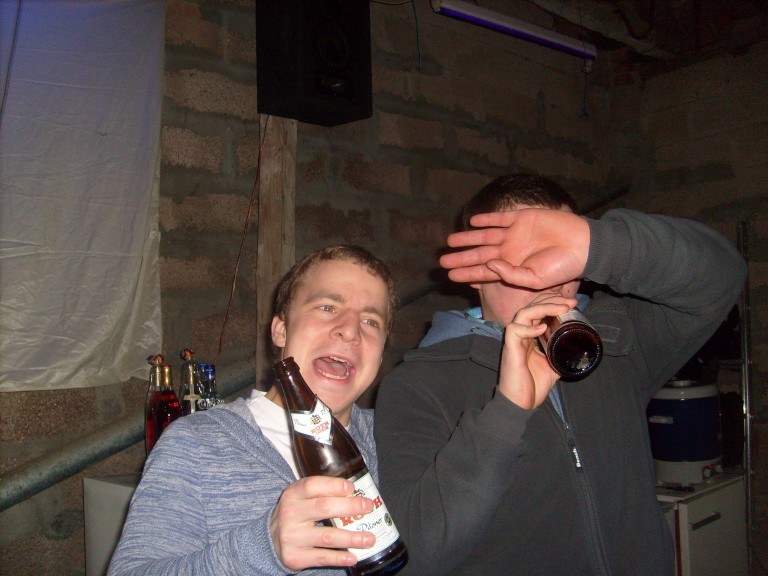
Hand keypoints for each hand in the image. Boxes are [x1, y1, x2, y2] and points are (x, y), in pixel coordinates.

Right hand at [270, 476, 374, 570]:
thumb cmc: (296, 514)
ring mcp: (291, 537)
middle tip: (369, 507)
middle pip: (323, 507)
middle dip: (350, 507)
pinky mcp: (294, 557)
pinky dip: (339, 557)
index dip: (333, 485)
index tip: (352, 488)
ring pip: (326, 536)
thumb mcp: (300, 498)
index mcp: (292, 494)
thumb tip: (357, 494)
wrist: (271, 539)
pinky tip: (353, 556)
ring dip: (351, 538)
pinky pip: (321, 558)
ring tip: (369, 538)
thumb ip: (321, 493)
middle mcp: (289, 514)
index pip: (312, 485)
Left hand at [439, 209, 589, 288]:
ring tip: (450, 242)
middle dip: (461, 258)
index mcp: (512, 267)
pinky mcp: (522, 218)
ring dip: (467, 238)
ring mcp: (515, 234)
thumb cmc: (562, 267)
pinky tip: (472, 222)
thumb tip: (490, 265)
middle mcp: (510, 251)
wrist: (584, 246)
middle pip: (480, 254)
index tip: (450, 276)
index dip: (467, 273)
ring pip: (485, 236)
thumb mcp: (535, 279)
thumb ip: (511, 274)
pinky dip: (486, 219)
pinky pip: (500, 218)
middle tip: (442, 261)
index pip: (484, 271)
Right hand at [497, 293, 577, 408]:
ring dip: (543, 308)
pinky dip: (528, 327)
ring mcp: (514, 341)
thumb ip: (560, 355)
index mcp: (529, 336)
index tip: (571, 303)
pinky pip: (514, 331)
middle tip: (570, 301)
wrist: (520, 405)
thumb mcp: (553, 366)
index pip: (537, 310)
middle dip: (551, 300)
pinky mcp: (510, 350)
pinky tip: (542, 328)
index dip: (552, 302)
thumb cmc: (532, 386)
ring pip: (523, 314)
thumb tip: (578, 349)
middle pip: (531, 306)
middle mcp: (520, 335)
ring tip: (561, 308)